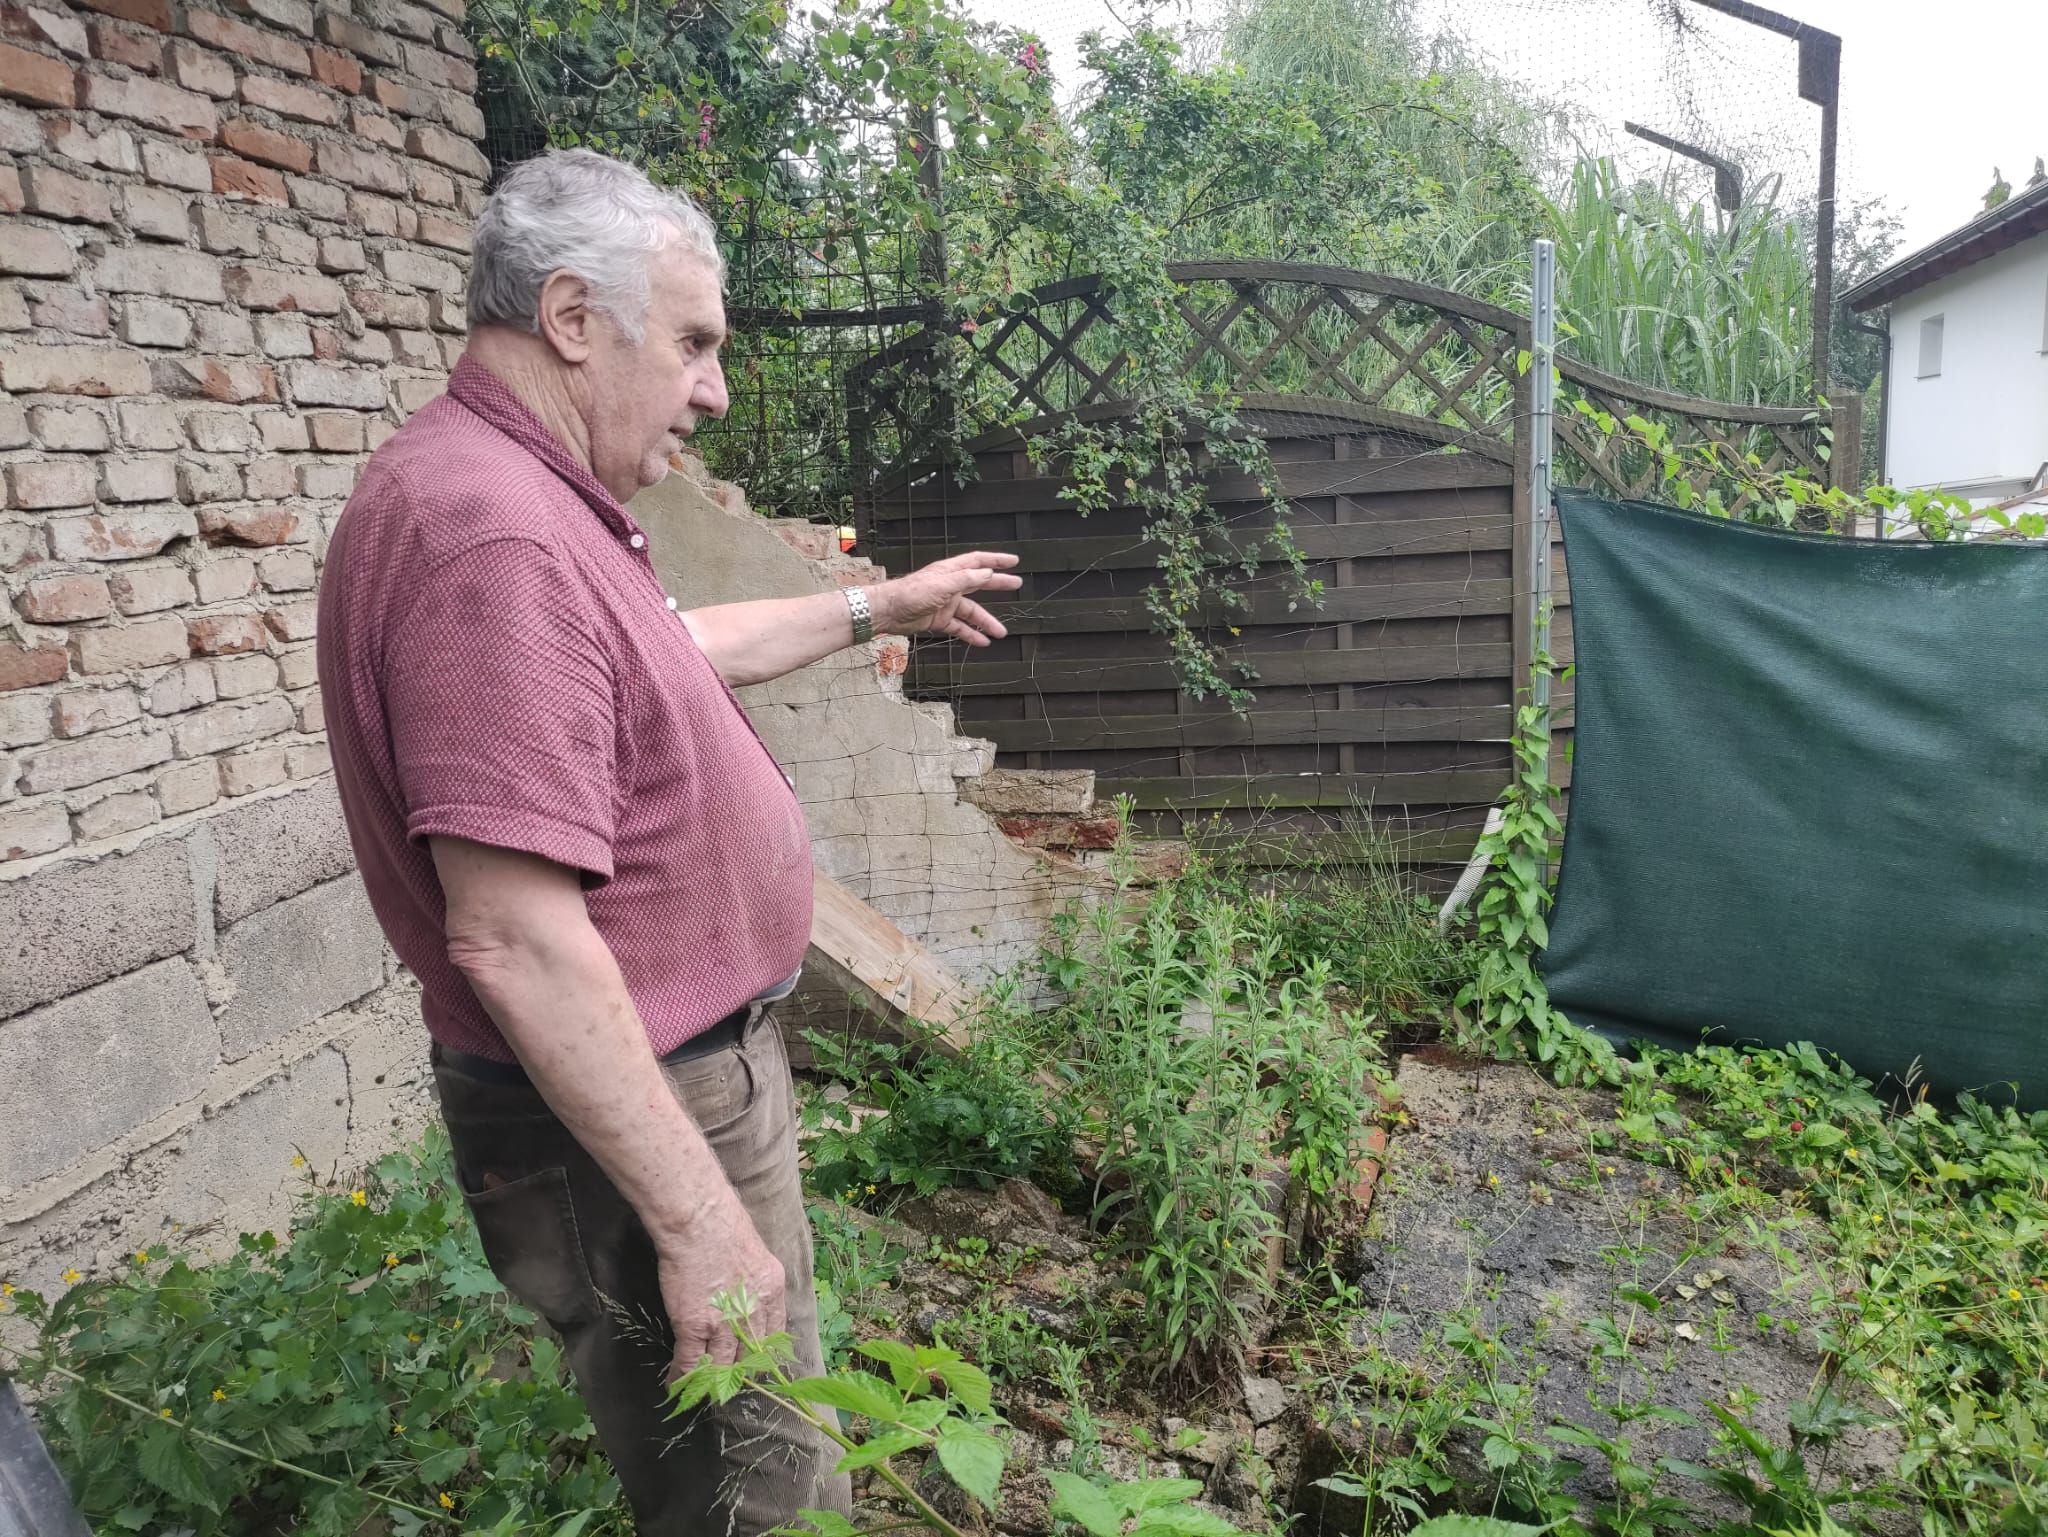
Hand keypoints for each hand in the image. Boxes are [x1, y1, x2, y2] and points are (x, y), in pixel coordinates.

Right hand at [658, 1189, 786, 1376]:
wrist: (698, 1219)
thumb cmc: (721, 1222)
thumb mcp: (754, 1250)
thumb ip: (752, 1275)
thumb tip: (741, 1287)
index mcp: (771, 1289)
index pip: (774, 1331)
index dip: (763, 1351)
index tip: (755, 1362)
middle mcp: (753, 1310)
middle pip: (750, 1352)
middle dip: (740, 1371)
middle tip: (730, 1383)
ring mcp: (724, 1322)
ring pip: (721, 1363)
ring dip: (712, 1380)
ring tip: (705, 1391)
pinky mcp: (694, 1326)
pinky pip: (691, 1361)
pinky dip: (683, 1376)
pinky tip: (676, 1383)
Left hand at [870, 550, 1021, 645]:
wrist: (888, 612)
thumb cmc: (910, 593)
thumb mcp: (942, 585)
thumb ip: (966, 579)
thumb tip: (988, 572)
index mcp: (951, 571)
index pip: (978, 561)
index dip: (996, 560)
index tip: (1013, 561)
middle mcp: (950, 585)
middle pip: (979, 583)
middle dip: (998, 585)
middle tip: (1017, 584)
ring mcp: (945, 603)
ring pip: (971, 612)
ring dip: (986, 622)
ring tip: (1002, 632)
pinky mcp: (939, 620)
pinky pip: (960, 628)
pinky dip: (971, 635)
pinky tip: (982, 642)